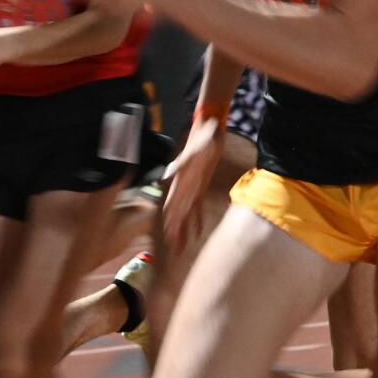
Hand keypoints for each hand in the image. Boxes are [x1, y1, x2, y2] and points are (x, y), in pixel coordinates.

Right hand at [161, 113, 224, 252]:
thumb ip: (182, 161)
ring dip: (184, 230)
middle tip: (174, 250)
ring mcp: (192, 186)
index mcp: (180, 179)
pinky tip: (196, 232)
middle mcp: (184, 186)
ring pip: (186, 213)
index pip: (173, 204)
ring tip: (181, 247)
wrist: (210, 127)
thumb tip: (168, 173)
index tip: (167, 235)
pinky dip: (197, 220)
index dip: (171, 220)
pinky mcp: (201, 185)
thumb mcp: (195, 147)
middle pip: (178, 213)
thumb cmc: (203, 136)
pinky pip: (198, 207)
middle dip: (175, 231)